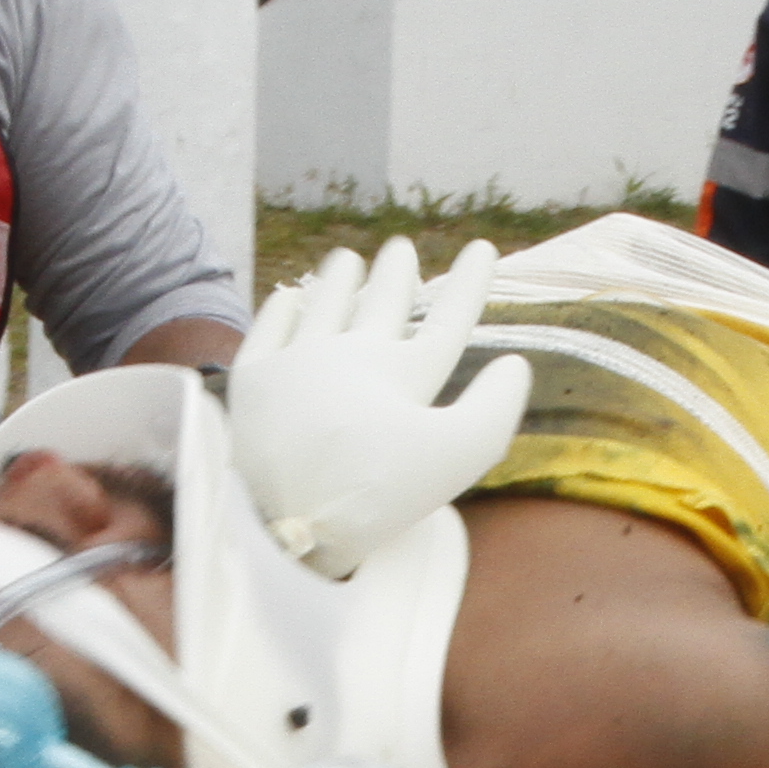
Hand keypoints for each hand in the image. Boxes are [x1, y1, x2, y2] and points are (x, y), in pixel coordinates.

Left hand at [231, 234, 529, 576]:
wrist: (286, 520)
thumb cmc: (378, 492)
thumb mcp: (458, 455)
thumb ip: (495, 408)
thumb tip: (514, 363)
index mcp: (404, 372)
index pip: (446, 320)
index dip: (469, 284)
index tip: (483, 248)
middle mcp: (351, 353)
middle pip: (380, 304)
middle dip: (395, 274)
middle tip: (400, 247)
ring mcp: (297, 363)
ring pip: (324, 306)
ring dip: (339, 280)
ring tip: (347, 257)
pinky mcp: (254, 384)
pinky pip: (269, 332)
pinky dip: (282, 310)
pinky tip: (287, 297)